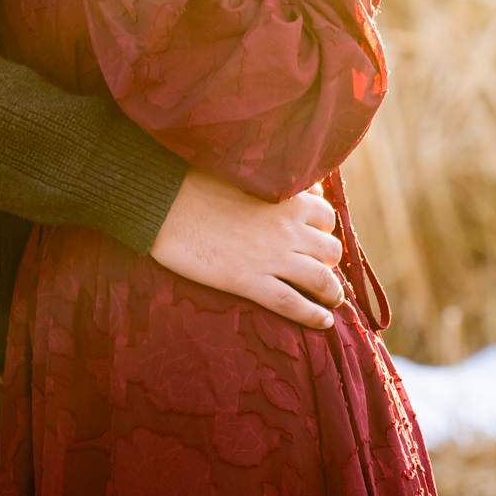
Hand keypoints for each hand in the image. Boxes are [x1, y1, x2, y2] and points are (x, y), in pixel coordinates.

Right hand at [150, 169, 344, 327]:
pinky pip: (292, 304)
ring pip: (320, 280)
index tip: (316, 237)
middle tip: (317, 267)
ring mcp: (270, 258)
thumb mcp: (243, 173)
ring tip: (331, 299)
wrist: (164, 203)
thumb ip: (273, 182)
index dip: (323, 229)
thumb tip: (298, 188)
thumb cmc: (197, 182)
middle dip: (328, 260)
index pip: (325, 216)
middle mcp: (287, 229)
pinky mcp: (249, 282)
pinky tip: (322, 322)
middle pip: (330, 250)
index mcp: (286, 199)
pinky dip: (313, 316)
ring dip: (331, 292)